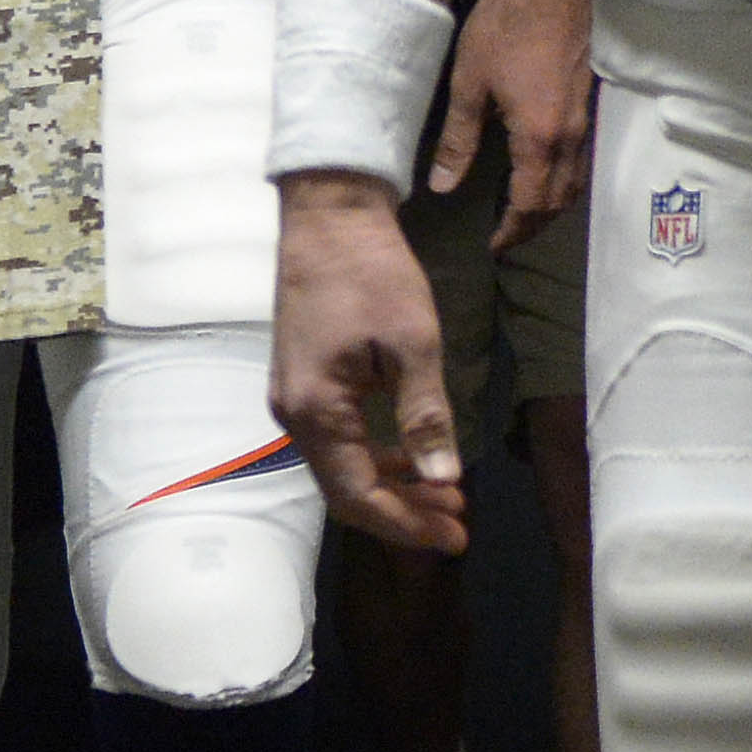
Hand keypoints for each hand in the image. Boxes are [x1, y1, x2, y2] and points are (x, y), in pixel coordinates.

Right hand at [271, 173, 468, 549]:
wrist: (329, 215)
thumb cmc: (372, 271)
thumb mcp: (413, 343)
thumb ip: (426, 414)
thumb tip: (443, 478)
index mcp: (315, 409)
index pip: (358, 494)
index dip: (407, 523)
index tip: (455, 535)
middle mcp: (293, 415)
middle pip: (347, 490)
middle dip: (404, 512)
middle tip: (458, 523)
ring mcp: (294, 400)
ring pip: (343, 467)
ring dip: (394, 486)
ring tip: (446, 496)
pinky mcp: (303, 384)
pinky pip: (339, 441)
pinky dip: (377, 457)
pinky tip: (414, 458)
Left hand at [431, 0, 593, 246]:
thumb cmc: (505, 25)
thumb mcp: (469, 83)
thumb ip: (459, 140)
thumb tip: (443, 186)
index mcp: (540, 137)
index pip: (531, 204)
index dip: (512, 231)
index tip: (493, 244)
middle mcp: (570, 137)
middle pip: (559, 201)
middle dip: (534, 225)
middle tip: (507, 235)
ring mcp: (585, 120)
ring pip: (575, 182)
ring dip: (551, 205)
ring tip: (522, 211)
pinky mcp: (589, 103)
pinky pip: (581, 158)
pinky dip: (563, 178)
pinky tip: (542, 171)